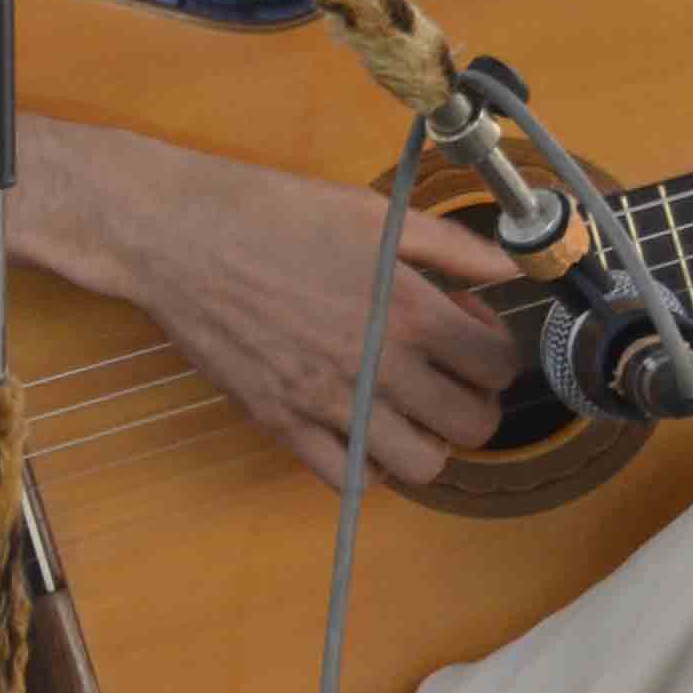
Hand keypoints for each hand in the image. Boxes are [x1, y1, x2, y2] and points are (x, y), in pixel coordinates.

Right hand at [42, 122, 529, 488]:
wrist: (177, 235)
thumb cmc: (275, 213)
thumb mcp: (375, 214)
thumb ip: (454, 247)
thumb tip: (515, 267)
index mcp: (409, 310)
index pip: (497, 365)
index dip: (496, 350)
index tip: (473, 333)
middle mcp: (377, 366)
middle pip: (471, 425)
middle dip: (476, 402)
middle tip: (453, 377)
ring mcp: (328, 403)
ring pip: (420, 466)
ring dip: (430, 441)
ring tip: (412, 408)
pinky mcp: (281, 423)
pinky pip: (349, 480)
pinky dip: (370, 465)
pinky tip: (364, 430)